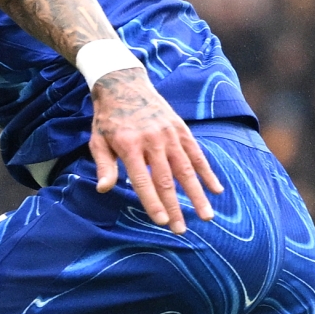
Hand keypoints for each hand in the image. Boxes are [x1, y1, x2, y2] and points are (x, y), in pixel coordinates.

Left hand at [87, 68, 220, 230]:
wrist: (123, 84)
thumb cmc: (109, 119)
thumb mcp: (98, 141)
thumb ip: (104, 166)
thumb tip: (103, 189)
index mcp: (129, 145)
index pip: (143, 180)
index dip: (153, 202)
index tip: (162, 222)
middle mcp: (152, 140)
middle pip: (166, 179)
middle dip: (175, 207)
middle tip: (181, 229)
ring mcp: (169, 134)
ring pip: (186, 169)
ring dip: (197, 194)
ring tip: (206, 216)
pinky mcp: (180, 129)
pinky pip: (196, 154)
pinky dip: (207, 172)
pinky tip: (216, 190)